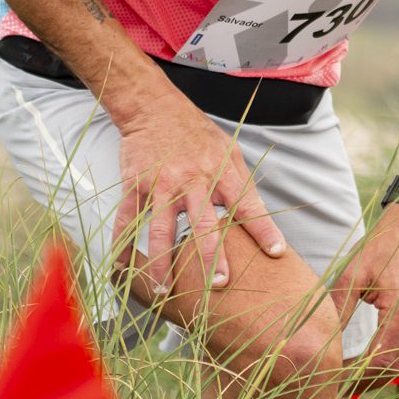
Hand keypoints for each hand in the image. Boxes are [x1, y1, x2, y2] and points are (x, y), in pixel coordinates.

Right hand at [109, 82, 284, 302]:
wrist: (154, 108)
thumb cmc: (197, 134)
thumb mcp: (229, 152)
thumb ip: (241, 186)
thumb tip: (260, 220)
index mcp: (221, 172)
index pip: (248, 205)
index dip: (263, 229)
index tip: (276, 252)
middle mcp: (193, 180)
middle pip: (203, 224)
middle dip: (213, 256)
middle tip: (220, 285)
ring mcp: (162, 184)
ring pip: (160, 229)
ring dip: (162, 263)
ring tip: (166, 291)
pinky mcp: (136, 185)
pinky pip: (128, 219)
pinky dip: (123, 244)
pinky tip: (123, 267)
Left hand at [333, 204, 398, 392]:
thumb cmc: (379, 248)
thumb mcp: (352, 275)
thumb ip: (338, 310)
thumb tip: (322, 341)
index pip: (379, 361)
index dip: (357, 375)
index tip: (336, 379)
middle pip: (394, 367)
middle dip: (368, 380)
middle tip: (341, 385)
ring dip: (380, 370)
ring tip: (353, 374)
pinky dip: (392, 355)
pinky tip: (371, 356)